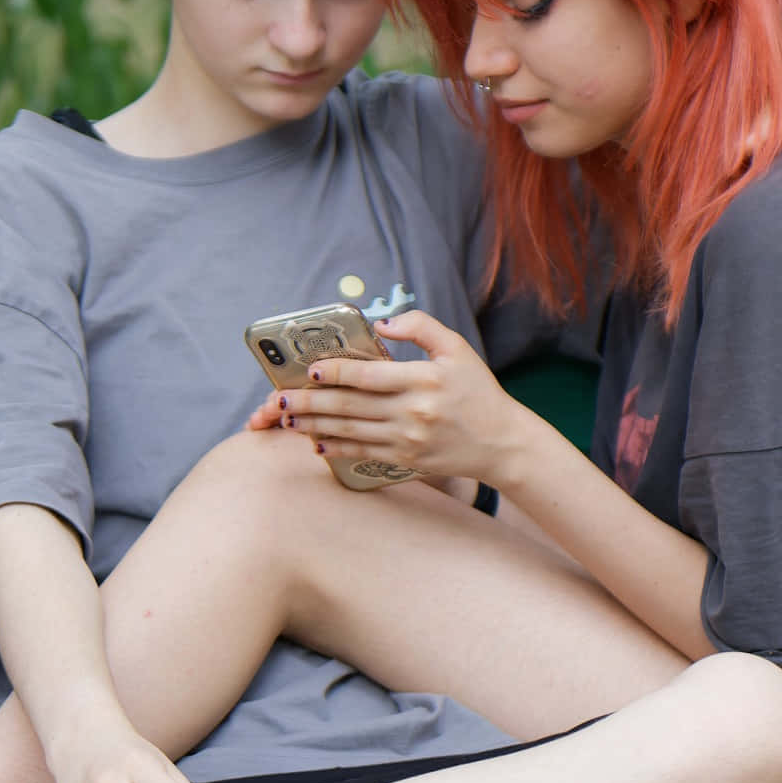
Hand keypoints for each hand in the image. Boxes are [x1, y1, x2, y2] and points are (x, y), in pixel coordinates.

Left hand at [272, 309, 533, 484]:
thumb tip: (382, 323)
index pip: (368, 376)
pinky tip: (317, 441)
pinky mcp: (406, 459)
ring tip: (288, 419)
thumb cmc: (479, 391)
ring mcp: (407, 440)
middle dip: (310, 402)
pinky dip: (337, 447)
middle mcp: (412, 412)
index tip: (311, 370)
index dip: (335, 373)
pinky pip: (364, 453)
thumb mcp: (457, 348)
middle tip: (279, 398)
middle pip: (350, 406)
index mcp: (423, 379)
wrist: (502, 442)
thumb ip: (421, 327)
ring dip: (315, 425)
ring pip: (350, 431)